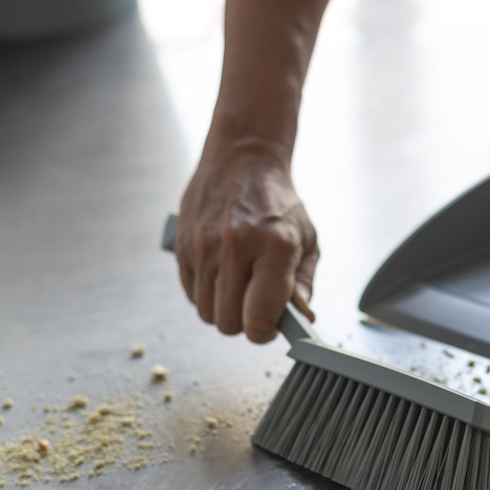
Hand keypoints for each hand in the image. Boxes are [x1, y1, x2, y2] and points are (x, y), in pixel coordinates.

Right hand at [175, 140, 318, 342]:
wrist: (242, 158)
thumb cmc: (278, 200)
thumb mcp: (306, 238)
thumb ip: (302, 283)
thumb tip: (300, 319)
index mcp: (275, 246)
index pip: (259, 317)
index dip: (264, 332)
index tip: (270, 325)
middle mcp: (236, 246)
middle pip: (229, 322)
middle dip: (244, 322)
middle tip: (255, 304)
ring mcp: (204, 245)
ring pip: (206, 312)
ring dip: (223, 309)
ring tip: (238, 285)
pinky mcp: (183, 245)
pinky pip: (190, 293)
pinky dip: (205, 293)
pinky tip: (221, 274)